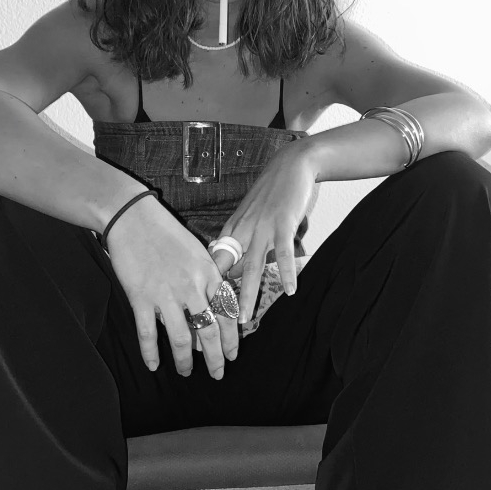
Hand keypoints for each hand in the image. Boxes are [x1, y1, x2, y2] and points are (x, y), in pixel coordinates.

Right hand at [103, 195, 238, 377]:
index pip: (227, 313)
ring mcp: (166, 294)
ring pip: (180, 338)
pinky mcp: (141, 297)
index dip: (231, 338)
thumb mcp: (196, 252)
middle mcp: (191, 287)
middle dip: (216, 357)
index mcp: (208, 274)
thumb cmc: (165, 232)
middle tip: (218, 373)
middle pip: (209, 331)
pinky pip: (148, 333)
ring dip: (185, 360)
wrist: (133, 218)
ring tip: (187, 373)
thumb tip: (209, 308)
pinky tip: (153, 366)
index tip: (233, 354)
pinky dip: (150, 352)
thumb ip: (205, 278)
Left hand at [210, 139, 316, 320]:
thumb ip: (241, 241)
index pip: (215, 264)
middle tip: (216, 324)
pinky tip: (290, 291)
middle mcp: (243, 231)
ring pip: (252, 267)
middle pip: (228, 270)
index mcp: (232, 230)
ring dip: (248, 295)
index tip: (200, 309)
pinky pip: (283, 253)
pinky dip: (286, 272)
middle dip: (221, 299)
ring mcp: (262, 228)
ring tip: (244, 319)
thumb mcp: (249, 216)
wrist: (290, 165)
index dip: (207, 287)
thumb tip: (232, 269)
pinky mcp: (283, 223)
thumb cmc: (270, 193)